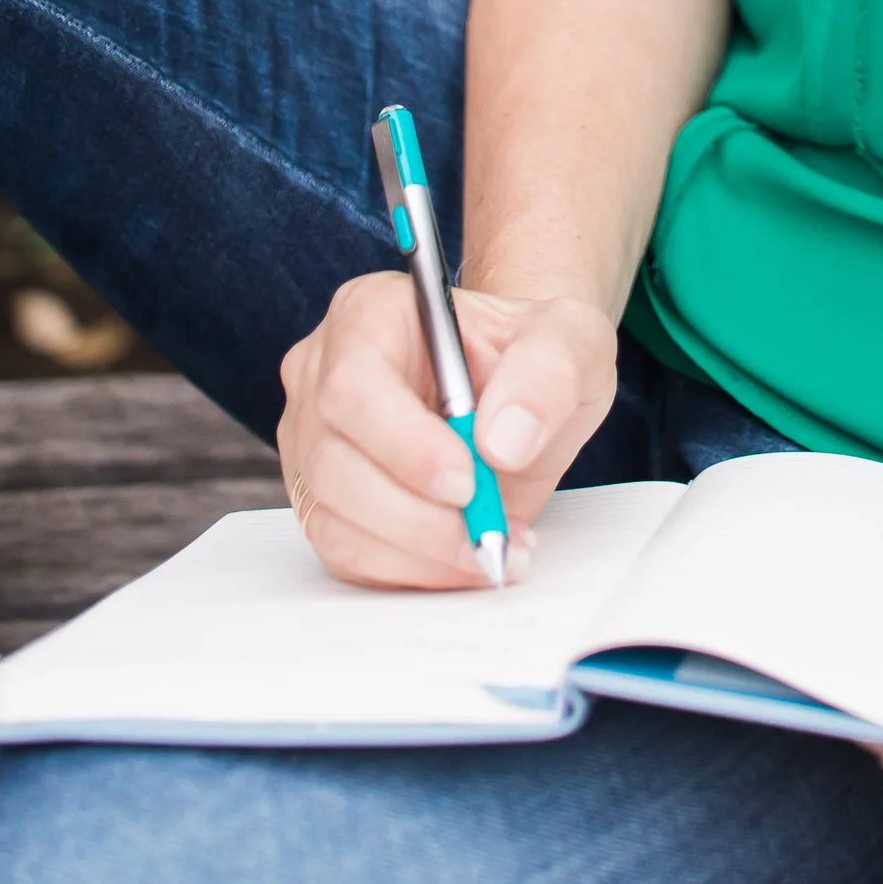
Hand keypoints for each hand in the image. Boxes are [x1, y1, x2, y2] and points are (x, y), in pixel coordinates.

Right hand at [277, 273, 620, 588]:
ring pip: (334, 517)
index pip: (354, 384)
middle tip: (487, 531)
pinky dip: (408, 570)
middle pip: (334, 461)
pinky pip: (346, 552)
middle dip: (415, 514)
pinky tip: (462, 558)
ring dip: (417, 551)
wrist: (519, 393)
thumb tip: (504, 438)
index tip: (467, 481)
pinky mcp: (323, 498)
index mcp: (369, 313)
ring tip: (490, 546)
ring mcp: (313, 441)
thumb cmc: (532, 355)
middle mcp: (323, 374)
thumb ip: (547, 372)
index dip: (404, 443)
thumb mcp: (569, 339)